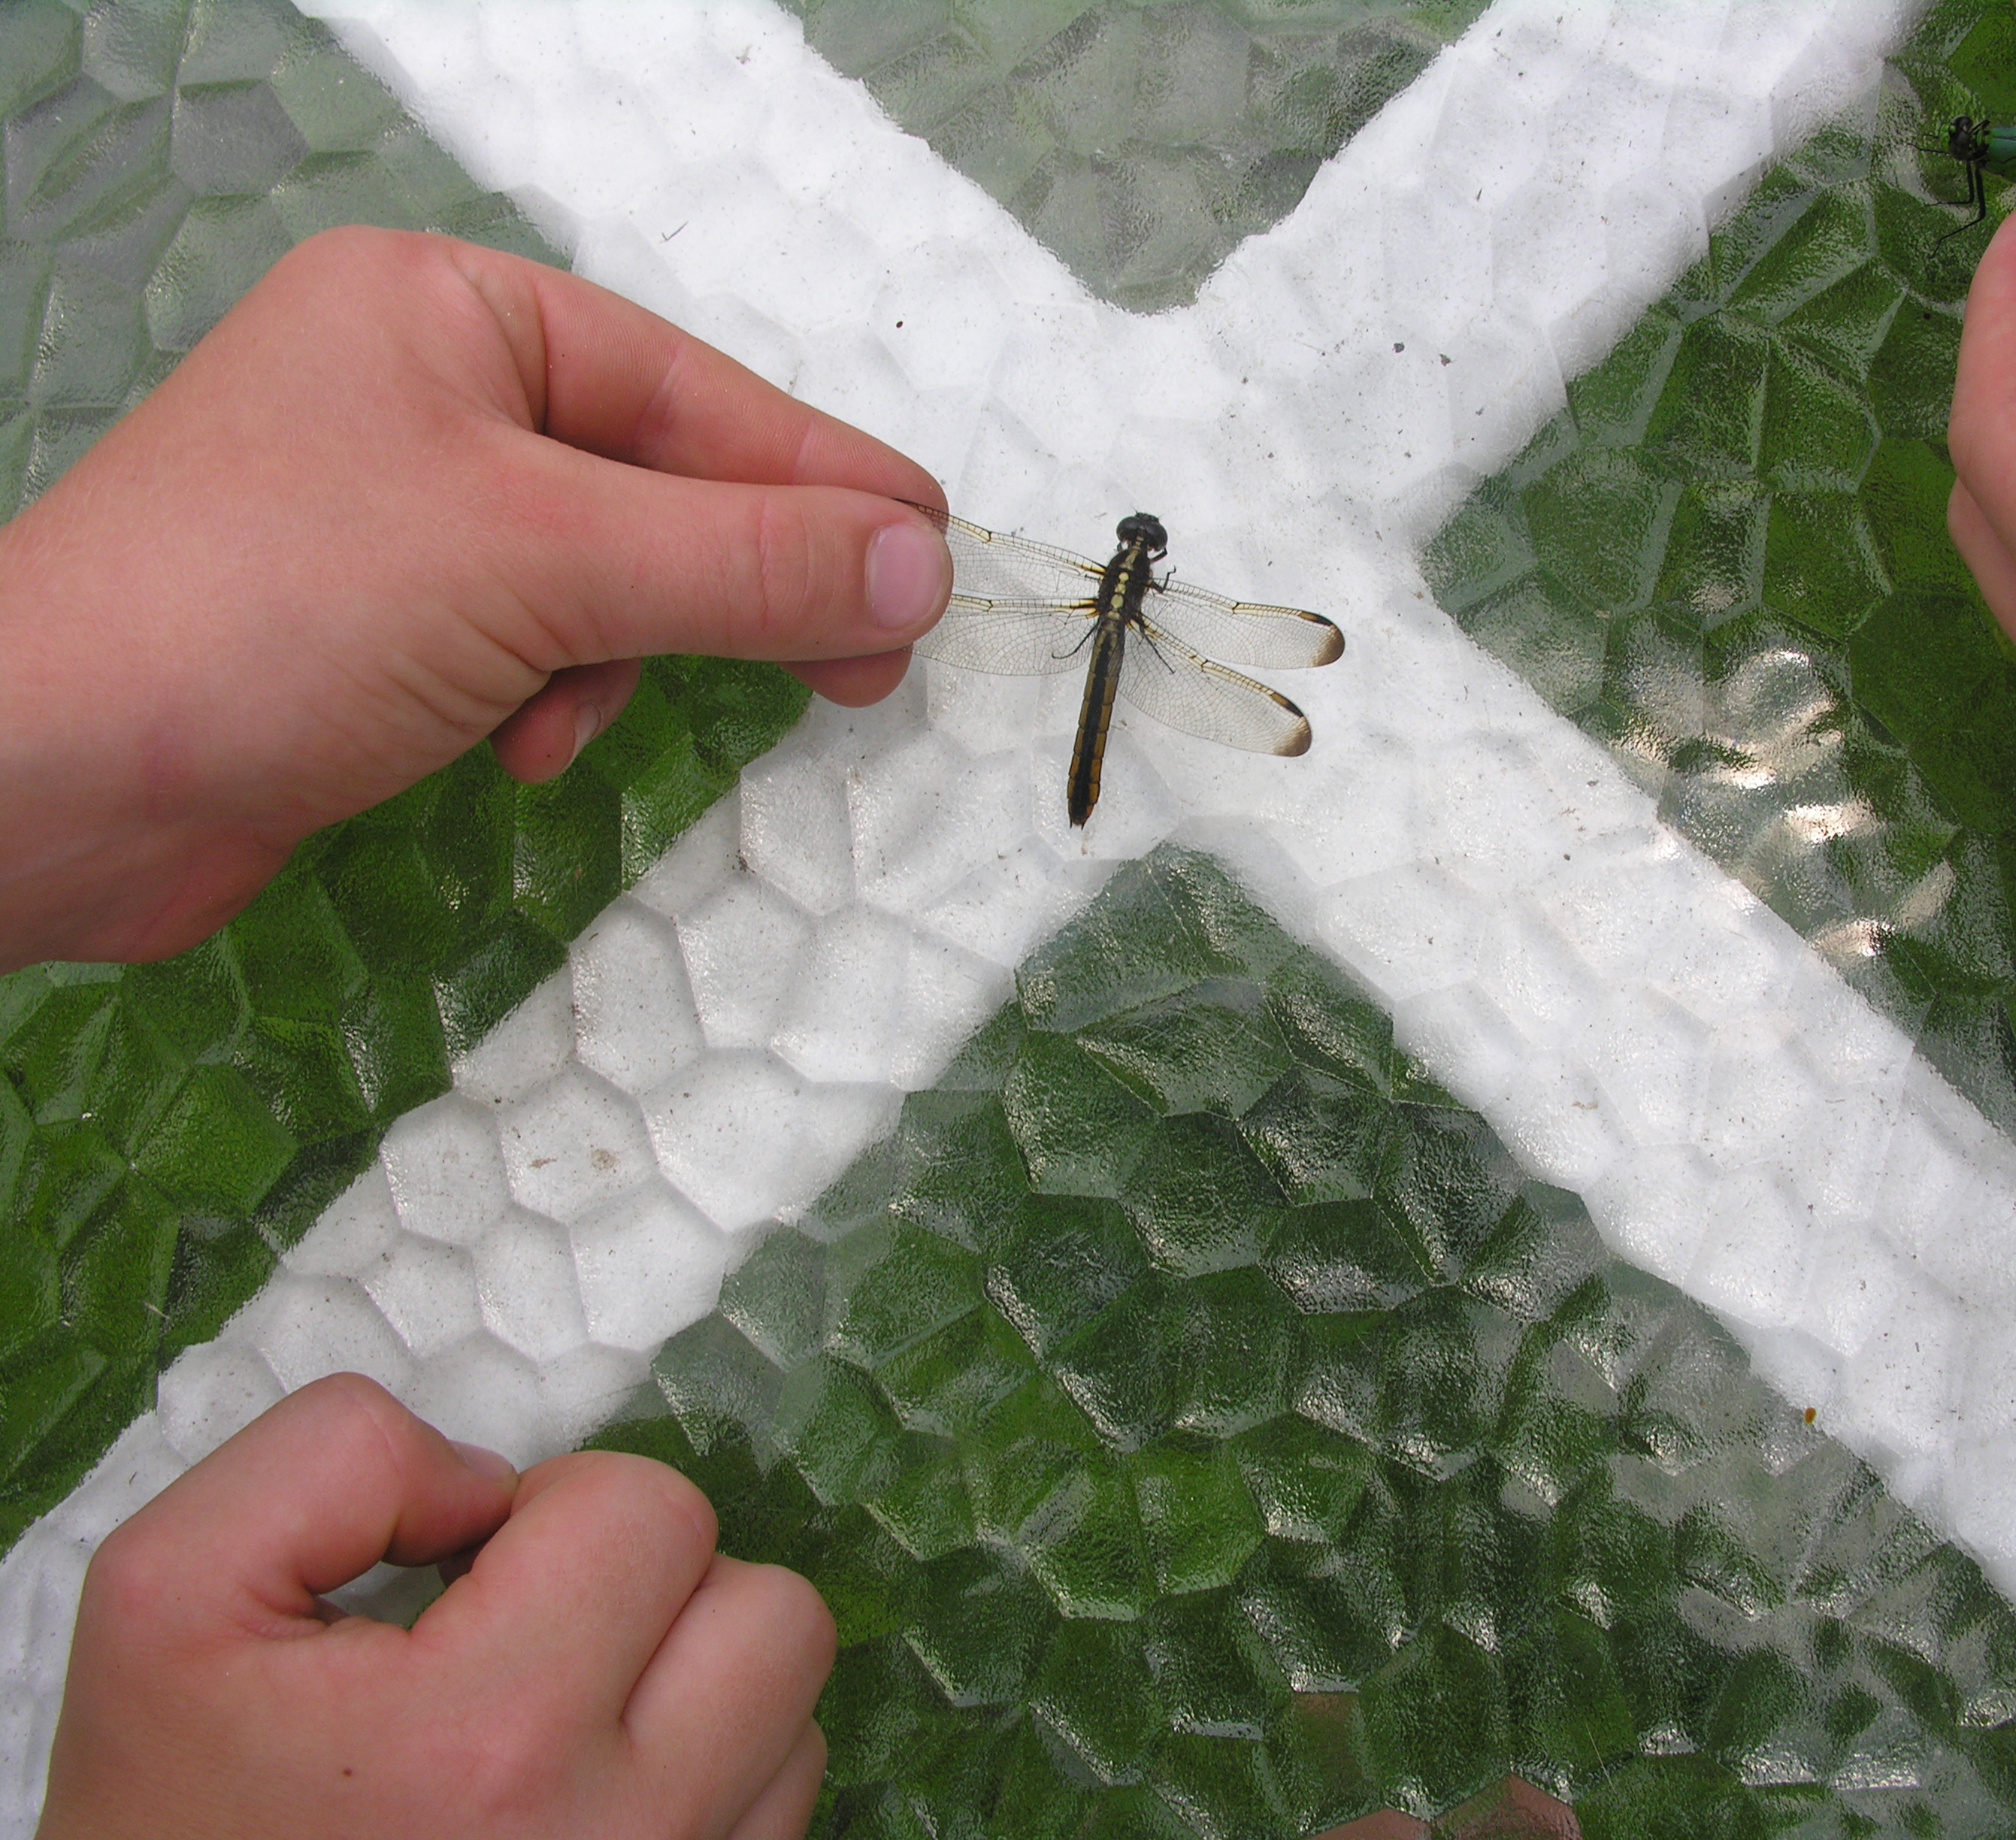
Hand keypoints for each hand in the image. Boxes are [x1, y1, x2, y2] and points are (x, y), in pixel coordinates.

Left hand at [0, 226, 950, 971]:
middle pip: (657, 482)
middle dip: (738, 579)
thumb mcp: (541, 562)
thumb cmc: (278, 611)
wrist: (41, 780)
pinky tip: (512, 746)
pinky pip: (532, 642)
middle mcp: (423, 391)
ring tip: (578, 715)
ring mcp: (394, 511)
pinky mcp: (375, 625)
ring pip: (604, 576)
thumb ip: (745, 560)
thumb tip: (925, 567)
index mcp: (449, 310)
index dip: (825, 480)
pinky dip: (547, 695)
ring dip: (621, 653)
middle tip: (869, 665)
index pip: (692, 391)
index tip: (939, 560)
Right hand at [37, 1374, 832, 1839]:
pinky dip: (708, 1783)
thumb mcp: (171, 1597)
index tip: (465, 1581)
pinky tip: (589, 1797)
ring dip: (696, 1687)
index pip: (653, 1513)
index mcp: (492, 1737)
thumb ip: (333, 1462)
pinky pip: (775, 1814)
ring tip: (561, 1722)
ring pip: (790, 1716)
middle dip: (658, 1588)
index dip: (556, 1510)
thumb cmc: (171, 1814)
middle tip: (535, 1636)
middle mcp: (619, 1838)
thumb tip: (490, 1481)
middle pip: (771, 1615)